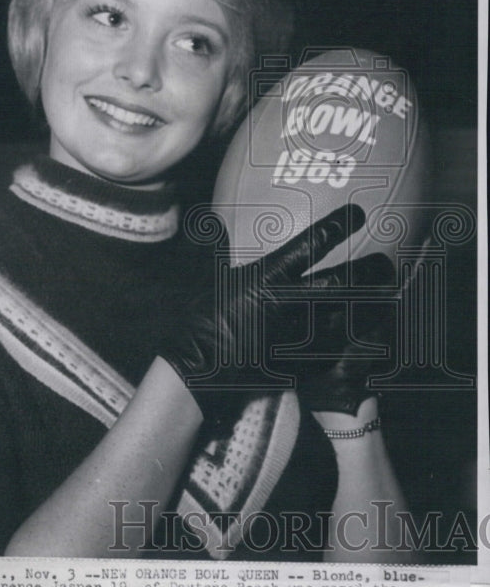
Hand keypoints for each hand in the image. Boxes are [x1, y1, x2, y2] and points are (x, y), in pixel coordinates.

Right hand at [159, 204, 395, 416]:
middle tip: (385, 264)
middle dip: (371, 271)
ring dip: (375, 305)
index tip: (357, 214)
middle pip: (345, 284)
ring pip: (351, 318)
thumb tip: (218, 223)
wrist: (198, 371)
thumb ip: (224, 250)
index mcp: (267, 278)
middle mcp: (290, 305)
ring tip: (387, 295)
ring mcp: (300, 338)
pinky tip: (370, 332)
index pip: (312, 245)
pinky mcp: (304, 364)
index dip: (338, 227)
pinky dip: (360, 339)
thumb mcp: (212, 279)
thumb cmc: (201, 321)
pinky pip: (342, 349)